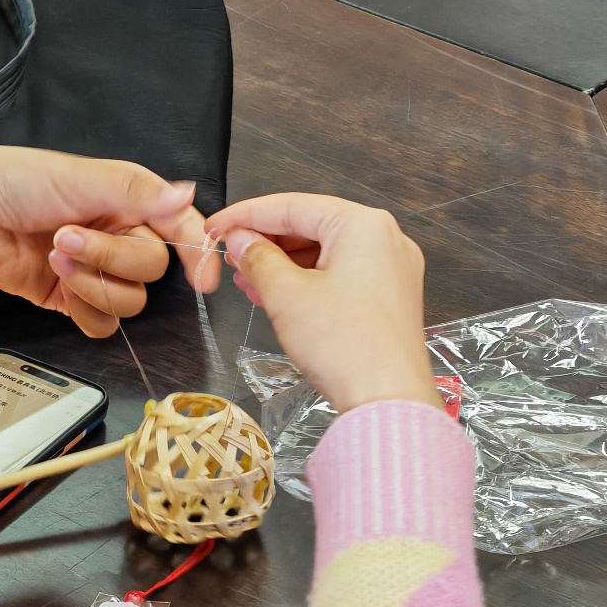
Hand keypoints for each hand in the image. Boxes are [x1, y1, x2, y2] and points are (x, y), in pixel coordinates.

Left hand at [0, 146, 220, 336]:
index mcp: (129, 201)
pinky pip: (102, 324)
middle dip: (111, 259)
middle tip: (68, 237)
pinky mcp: (70, 300)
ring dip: (93, 284)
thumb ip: (140, 192)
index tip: (201, 276)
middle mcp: (117, 236)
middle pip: (151, 271)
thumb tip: (187, 194)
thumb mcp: (82, 176)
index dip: (196, 253)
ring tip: (54, 256)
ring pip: (129, 302)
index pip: (179, 229)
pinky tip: (59, 285)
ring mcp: (95, 272)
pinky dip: (85, 310)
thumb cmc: (13, 181)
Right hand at [205, 194, 439, 412]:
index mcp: (364, 224)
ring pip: (324, 253)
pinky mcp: (389, 298)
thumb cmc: (345, 345)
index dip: (245, 215)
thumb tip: (240, 240)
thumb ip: (257, 257)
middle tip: (228, 255)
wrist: (386, 400)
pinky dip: (306, 281)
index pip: (292, 206)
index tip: (215, 226)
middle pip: (311, 227)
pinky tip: (274, 295)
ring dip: (282, 264)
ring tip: (245, 279)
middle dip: (265, 242)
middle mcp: (385, 239)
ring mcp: (391, 270)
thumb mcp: (285, 294)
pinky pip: (340, 275)